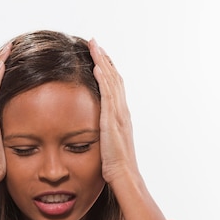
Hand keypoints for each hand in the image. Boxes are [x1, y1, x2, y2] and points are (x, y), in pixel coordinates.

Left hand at [89, 39, 139, 183]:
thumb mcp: (110, 145)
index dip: (108, 71)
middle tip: (96, 43)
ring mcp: (119, 114)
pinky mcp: (112, 120)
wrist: (124, 176)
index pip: (115, 87)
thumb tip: (99, 131)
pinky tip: (96, 66)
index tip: (99, 57)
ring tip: (94, 46)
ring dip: (103, 62)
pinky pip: (108, 93)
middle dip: (105, 59)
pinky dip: (103, 78)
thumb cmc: (116, 166)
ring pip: (112, 81)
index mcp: (121, 117)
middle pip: (115, 78)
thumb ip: (106, 134)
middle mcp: (122, 111)